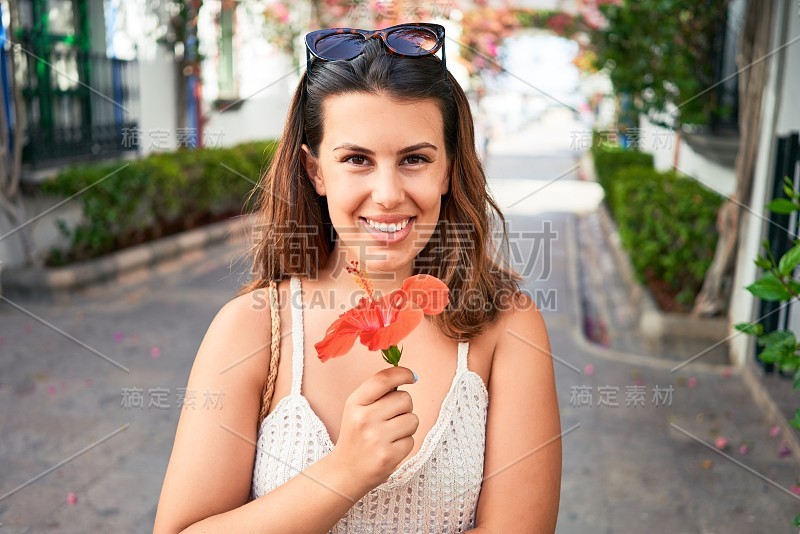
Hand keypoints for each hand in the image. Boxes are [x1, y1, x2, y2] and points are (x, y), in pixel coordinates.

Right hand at [328, 366, 418, 492]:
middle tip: (392, 418)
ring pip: (413, 419)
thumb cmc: (357, 436)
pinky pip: (412, 440)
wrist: (345, 472)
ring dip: (407, 426)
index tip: (412, 376)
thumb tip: (410, 375)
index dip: (403, 373)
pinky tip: (390, 448)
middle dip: (405, 407)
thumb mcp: (357, 409)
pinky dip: (405, 444)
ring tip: (391, 434)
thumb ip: (379, 392)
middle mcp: (364, 419)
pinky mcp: (388, 456)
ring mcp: (376, 438)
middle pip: (404, 398)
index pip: (383, 379)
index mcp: (355, 403)